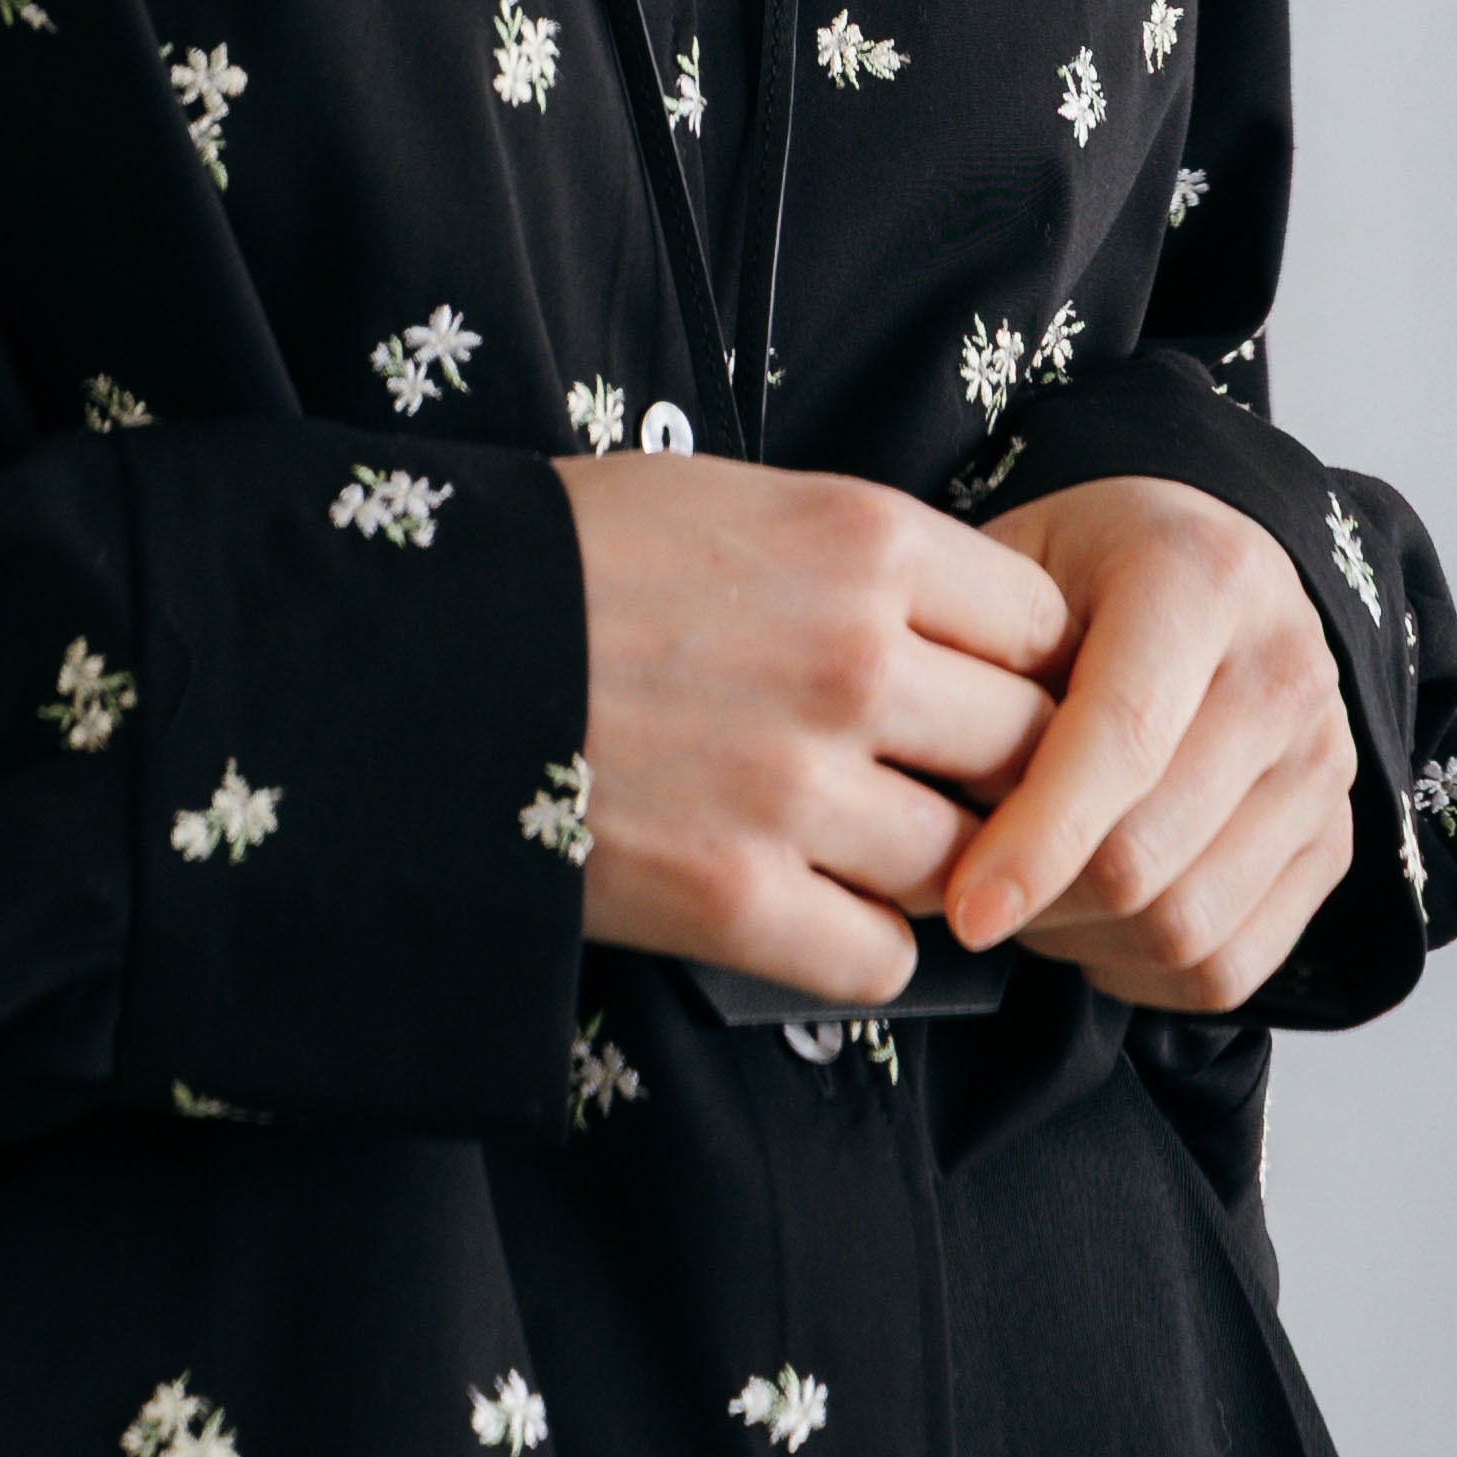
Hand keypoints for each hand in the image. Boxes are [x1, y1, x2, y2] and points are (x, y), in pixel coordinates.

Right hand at [555, 451, 1069, 1006]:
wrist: (413, 652)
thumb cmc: (566, 560)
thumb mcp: (728, 499)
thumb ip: (857, 559)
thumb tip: (954, 630)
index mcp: (863, 542)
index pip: (1043, 626)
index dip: (1025, 668)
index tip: (993, 692)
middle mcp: (855, 662)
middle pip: (1026, 749)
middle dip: (1002, 776)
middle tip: (955, 788)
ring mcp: (798, 787)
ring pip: (964, 862)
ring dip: (935, 868)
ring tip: (870, 850)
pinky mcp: (736, 900)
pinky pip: (881, 958)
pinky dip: (861, 946)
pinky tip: (813, 908)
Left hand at [940, 474, 1354, 1010]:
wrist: (1201, 569)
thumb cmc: (1083, 573)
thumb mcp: (1009, 566)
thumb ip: (972, 662)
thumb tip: (920, 800)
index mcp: (1204, 576)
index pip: (1124, 737)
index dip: (1038, 838)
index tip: (966, 908)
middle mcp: (1287, 667)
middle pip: (1151, 852)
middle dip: (1042, 898)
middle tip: (972, 884)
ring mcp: (1324, 761)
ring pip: (1189, 925)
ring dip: (1085, 942)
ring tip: (1030, 894)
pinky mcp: (1335, 839)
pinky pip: (1230, 967)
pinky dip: (1143, 974)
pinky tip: (1093, 923)